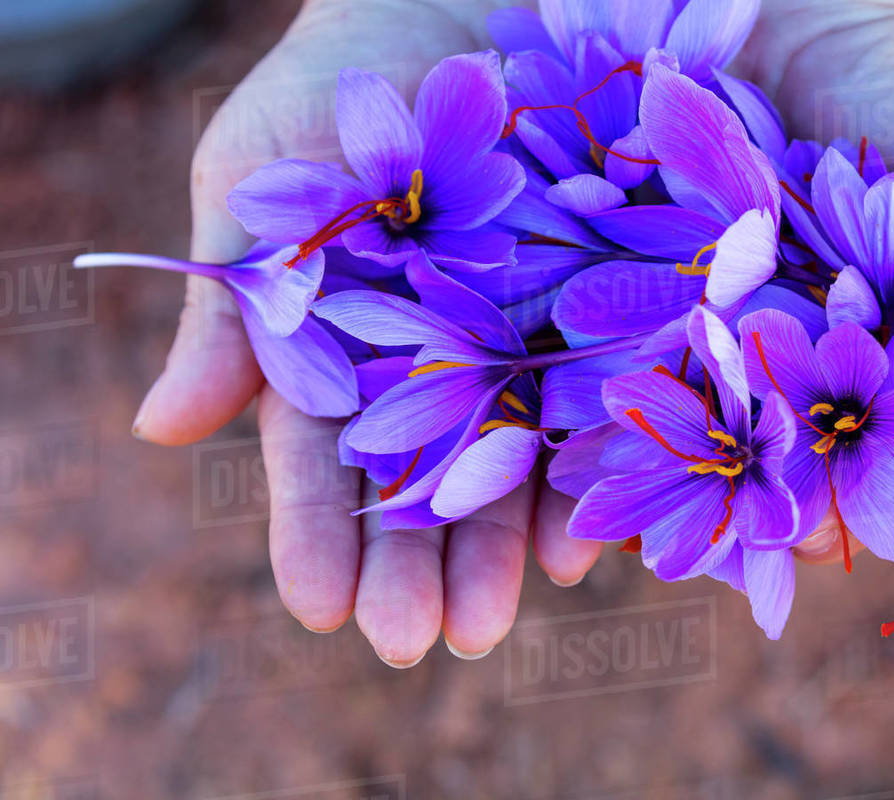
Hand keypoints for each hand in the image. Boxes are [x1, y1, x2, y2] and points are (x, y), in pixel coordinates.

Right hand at [137, 0, 599, 665]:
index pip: (327, 462)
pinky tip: (587, 529)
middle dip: (421, 567)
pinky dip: (593, 463)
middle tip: (424, 642)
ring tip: (496, 617)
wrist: (458, 5)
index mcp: (346, 353)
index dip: (321, 535)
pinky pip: (600, 398)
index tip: (320, 608)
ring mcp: (523, 345)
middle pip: (427, 484)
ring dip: (503, 545)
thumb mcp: (258, 183)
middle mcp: (437, 368)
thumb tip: (162, 432)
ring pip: (514, 464)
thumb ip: (227, 309)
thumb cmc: (337, 91)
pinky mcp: (605, 309)